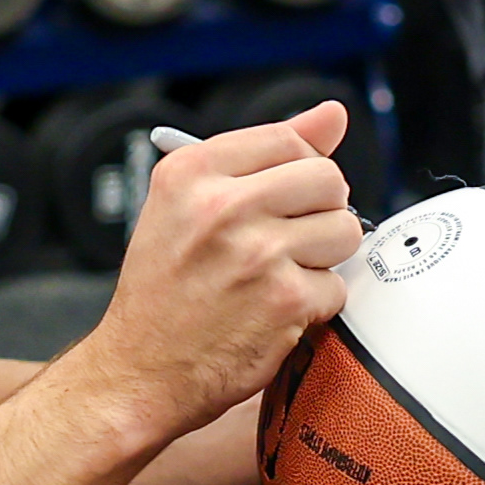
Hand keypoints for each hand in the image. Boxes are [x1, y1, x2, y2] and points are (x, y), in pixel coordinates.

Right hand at [81, 103, 362, 439]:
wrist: (139, 371)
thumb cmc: (162, 290)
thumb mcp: (186, 204)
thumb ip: (262, 154)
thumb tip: (332, 113)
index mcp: (193, 173)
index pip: (290, 139)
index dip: (301, 167)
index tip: (291, 191)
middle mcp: (222, 207)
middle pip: (328, 179)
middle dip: (321, 210)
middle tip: (289, 237)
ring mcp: (257, 254)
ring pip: (344, 230)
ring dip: (324, 257)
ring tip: (282, 273)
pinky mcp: (285, 301)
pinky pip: (337, 286)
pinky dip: (315, 304)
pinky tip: (276, 311)